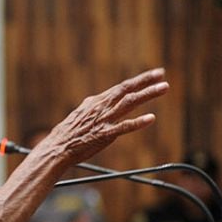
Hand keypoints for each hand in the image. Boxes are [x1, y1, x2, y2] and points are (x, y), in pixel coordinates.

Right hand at [42, 68, 167, 166]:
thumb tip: (96, 99)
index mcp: (96, 102)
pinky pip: (124, 127)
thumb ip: (92, 107)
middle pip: (127, 90)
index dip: (138, 81)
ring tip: (164, 87)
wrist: (57, 147)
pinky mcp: (104, 134)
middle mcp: (101, 107)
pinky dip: (138, 122)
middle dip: (145, 80)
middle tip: (161, 74)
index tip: (153, 75)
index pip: (121, 88)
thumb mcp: (80, 114)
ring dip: (147, 94)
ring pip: (129, 103)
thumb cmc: (68, 134)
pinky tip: (151, 118)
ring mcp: (103, 120)